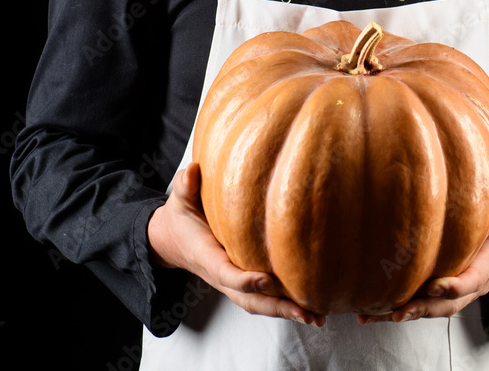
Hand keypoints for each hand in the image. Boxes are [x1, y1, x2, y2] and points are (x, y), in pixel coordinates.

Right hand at [147, 162, 324, 326]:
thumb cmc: (182, 216)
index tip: (267, 279)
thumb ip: (184, 186)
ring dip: (286, 312)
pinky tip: (309, 306)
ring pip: (258, 303)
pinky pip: (263, 297)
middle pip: (248, 299)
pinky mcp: (241, 280)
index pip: (225, 273)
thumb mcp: (180, 198)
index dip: (244, 280)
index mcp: (206, 256)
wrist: (173, 239)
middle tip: (305, 312)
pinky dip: (284, 304)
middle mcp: (220, 275)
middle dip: (276, 307)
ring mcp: (232, 281)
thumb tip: (191, 171)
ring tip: (315, 317)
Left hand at [357, 176, 488, 324]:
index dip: (454, 285)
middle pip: (446, 304)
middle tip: (398, 311)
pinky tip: (369, 311)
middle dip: (422, 308)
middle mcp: (470, 285)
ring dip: (402, 313)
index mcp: (487, 266)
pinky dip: (394, 309)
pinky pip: (419, 303)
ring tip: (373, 314)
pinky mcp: (440, 291)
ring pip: (430, 309)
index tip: (434, 285)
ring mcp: (455, 291)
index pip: (471, 281)